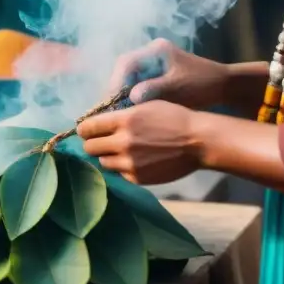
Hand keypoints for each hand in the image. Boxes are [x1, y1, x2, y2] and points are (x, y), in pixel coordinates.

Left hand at [77, 101, 200, 184]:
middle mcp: (123, 142)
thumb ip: (122, 115)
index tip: (85, 131)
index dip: (84, 129)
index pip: (88, 127)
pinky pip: (120, 173)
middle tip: (101, 141)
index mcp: (124, 120)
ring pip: (103, 162)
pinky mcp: (138, 177)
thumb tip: (99, 121)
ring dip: (108, 156)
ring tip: (121, 151)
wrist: (198, 141)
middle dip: (93, 143)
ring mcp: (130, 162)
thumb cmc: (174, 118)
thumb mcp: (146, 106)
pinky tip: (136, 160)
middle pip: (90, 147)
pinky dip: (123, 168)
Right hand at [110, 38, 227, 108]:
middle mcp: (152, 53)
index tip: (112, 100)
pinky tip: (131, 109)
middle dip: (117, 88)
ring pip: (129, 77)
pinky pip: (137, 83)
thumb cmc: (202, 85)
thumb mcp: (178, 88)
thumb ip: (154, 89)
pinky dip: (132, 96)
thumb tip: (130, 97)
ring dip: (123, 93)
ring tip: (118, 111)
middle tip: (111, 108)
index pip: (127, 62)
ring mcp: (154, 63)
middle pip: (125, 68)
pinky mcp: (157, 74)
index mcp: (157, 50)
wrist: (224, 86)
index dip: (116, 81)